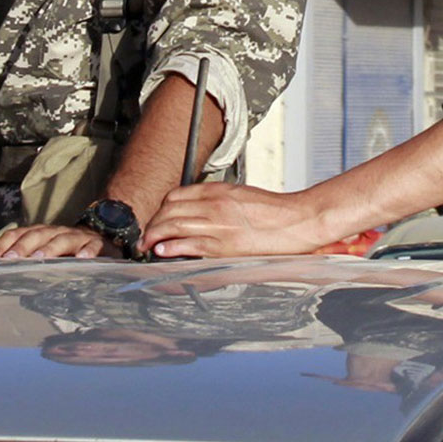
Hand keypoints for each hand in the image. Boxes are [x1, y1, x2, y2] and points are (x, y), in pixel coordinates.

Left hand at [0, 224, 112, 259]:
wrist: (100, 238)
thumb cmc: (63, 249)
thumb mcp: (39, 250)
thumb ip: (13, 255)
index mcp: (39, 233)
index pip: (16, 235)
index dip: (1, 245)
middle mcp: (55, 232)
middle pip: (36, 235)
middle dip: (21, 248)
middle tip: (8, 260)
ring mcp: (76, 237)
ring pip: (61, 240)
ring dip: (49, 249)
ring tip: (39, 259)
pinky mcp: (96, 245)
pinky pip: (92, 247)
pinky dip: (87, 252)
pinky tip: (82, 260)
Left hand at [143, 182, 337, 259]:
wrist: (297, 220)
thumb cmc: (274, 211)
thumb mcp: (241, 196)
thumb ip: (218, 202)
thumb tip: (199, 213)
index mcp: (218, 190)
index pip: (176, 196)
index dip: (161, 209)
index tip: (157, 219)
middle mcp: (213, 204)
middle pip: (169, 211)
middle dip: (152, 224)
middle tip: (145, 236)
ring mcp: (217, 224)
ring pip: (172, 226)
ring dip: (154, 237)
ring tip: (146, 246)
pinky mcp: (223, 245)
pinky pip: (188, 244)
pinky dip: (170, 247)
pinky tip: (162, 251)